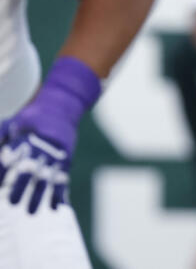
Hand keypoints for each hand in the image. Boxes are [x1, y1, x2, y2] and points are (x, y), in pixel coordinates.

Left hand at [0, 57, 98, 213]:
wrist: (62, 105)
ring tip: (30, 213)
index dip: (2, 171)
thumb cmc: (32, 117)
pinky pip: (63, 178)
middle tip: (12, 203)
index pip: (9, 157)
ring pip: (47, 177)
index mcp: (25, 136)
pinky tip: (56, 208)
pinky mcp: (66, 158)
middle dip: (20, 187)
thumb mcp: (12, 122)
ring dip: (39, 196)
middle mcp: (41, 145)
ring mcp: (56, 152)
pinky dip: (60, 194)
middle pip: (29, 169)